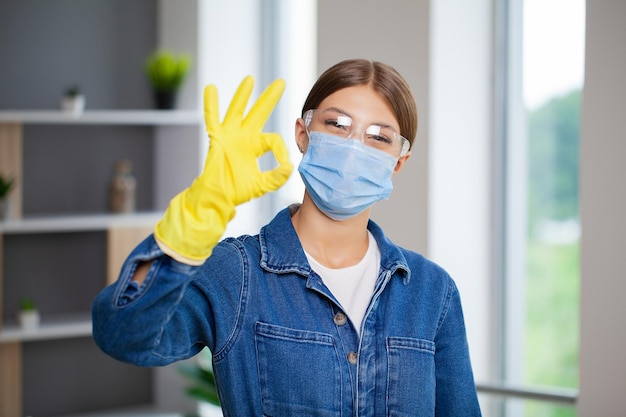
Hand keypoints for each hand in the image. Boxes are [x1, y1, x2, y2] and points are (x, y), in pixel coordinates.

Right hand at [154, 76, 292, 264]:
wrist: (219, 197)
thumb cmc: (237, 190)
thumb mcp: (262, 184)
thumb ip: (276, 177)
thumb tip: (289, 167)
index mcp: (256, 146)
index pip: (274, 139)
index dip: (281, 149)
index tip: (285, 162)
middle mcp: (244, 136)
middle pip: (259, 112)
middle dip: (270, 97)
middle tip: (281, 82)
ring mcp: (229, 135)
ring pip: (237, 110)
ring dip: (243, 95)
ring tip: (250, 80)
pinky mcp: (216, 138)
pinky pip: (212, 118)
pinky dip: (211, 104)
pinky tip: (211, 88)